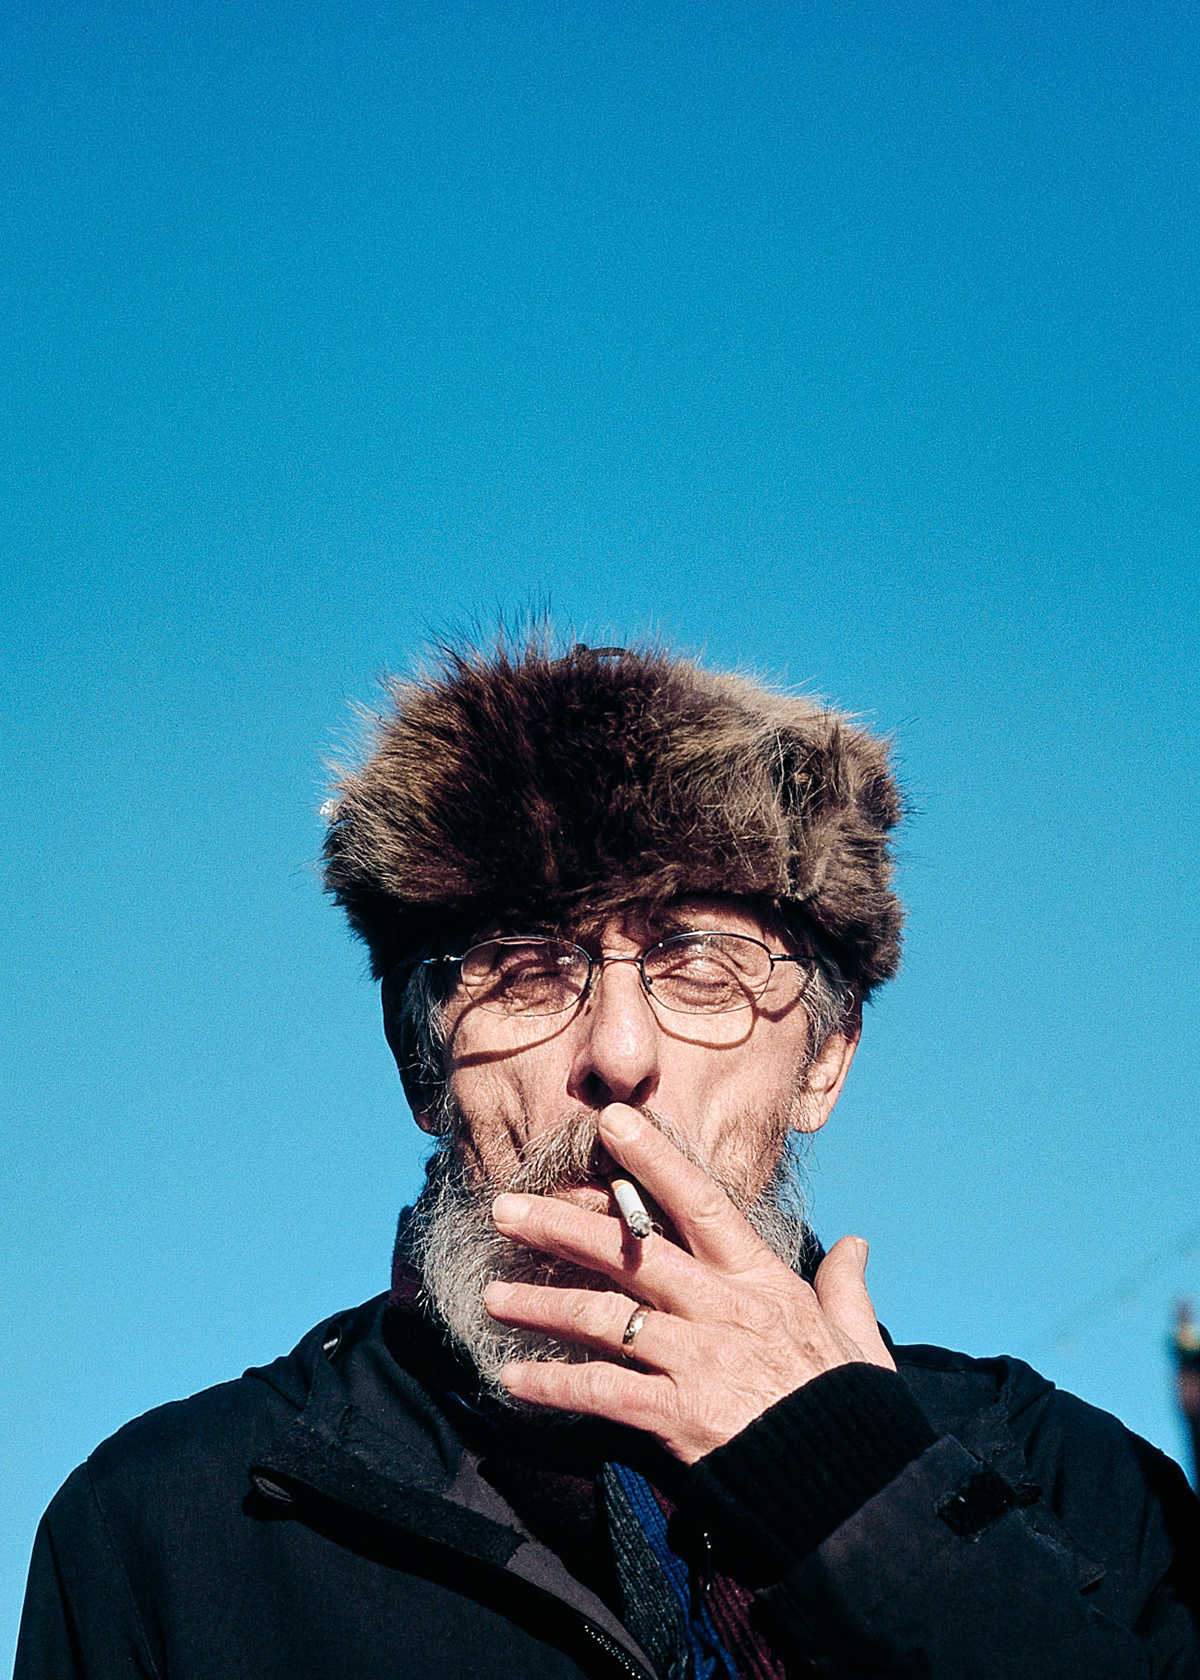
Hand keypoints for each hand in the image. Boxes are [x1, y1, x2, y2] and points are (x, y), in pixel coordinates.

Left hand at [484, 1102, 894, 1463]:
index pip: (702, 1203)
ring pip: (603, 1317)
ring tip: (489, 1297)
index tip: (612, 1122)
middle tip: (505, 1210)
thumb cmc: (852, 1412)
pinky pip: (602, 1392)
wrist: (855, 1491)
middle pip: (630, 1252)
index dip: (655, 1159)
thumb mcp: (855, 1339)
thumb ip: (845, 1287)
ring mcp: (698, 1361)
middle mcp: (724, 1310)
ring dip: (540, 1305)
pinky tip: (514, 1380)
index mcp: (763, 1282)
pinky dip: (554, 1385)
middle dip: (560, 1226)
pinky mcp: (680, 1416)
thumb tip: (855, 1243)